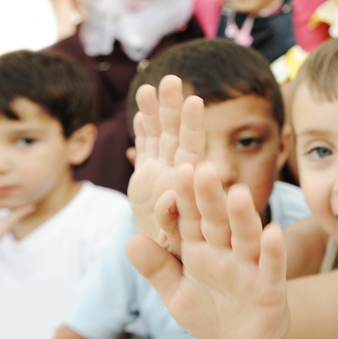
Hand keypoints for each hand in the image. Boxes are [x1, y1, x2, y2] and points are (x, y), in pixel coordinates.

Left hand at [126, 163, 290, 338]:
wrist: (245, 336)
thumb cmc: (210, 308)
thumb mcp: (177, 293)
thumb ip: (157, 268)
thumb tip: (129, 240)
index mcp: (199, 248)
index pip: (188, 219)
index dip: (182, 199)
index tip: (175, 174)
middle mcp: (224, 249)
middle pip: (215, 220)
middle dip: (209, 197)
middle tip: (203, 168)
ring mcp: (248, 265)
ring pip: (245, 236)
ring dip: (242, 216)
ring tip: (238, 194)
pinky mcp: (270, 284)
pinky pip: (271, 265)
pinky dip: (272, 250)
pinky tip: (273, 232)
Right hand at [128, 75, 204, 252]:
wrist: (172, 258)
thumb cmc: (186, 253)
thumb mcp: (177, 241)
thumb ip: (171, 221)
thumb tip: (167, 201)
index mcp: (190, 184)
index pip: (192, 149)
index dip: (192, 126)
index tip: (195, 101)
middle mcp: (177, 172)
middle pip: (176, 135)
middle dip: (173, 108)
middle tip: (172, 80)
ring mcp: (161, 171)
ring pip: (159, 137)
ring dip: (155, 112)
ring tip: (150, 87)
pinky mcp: (146, 177)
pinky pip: (145, 148)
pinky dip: (143, 131)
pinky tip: (142, 112)